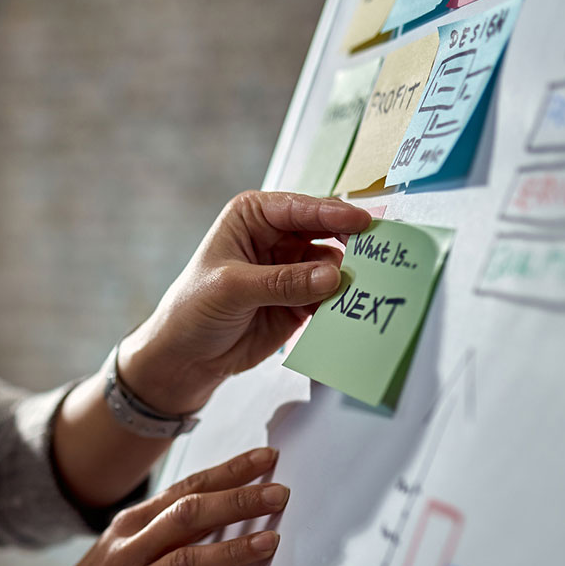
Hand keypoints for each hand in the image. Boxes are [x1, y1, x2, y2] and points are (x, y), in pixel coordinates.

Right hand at [13, 447, 287, 565]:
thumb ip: (167, 525)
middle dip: (238, 501)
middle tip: (280, 493)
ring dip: (232, 551)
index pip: (187, 488)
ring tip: (271, 541)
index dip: (229, 472)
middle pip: (189, 515)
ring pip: (186, 563)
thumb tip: (222, 501)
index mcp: (133, 523)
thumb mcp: (124, 544)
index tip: (267, 458)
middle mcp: (131, 550)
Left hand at [121, 191, 371, 413]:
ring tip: (370, 285)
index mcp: (253, 217)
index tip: (362, 222)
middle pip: (325, 232)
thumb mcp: (232, 289)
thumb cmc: (192, 310)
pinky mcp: (301, 301)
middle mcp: (276, 237)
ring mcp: (292, 270)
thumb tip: (331, 276)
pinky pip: (331, 297)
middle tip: (379, 253)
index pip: (299, 209)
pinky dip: (344, 302)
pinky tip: (356, 308)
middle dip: (350, 243)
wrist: (185, 357)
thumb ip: (282, 282)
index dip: (332, 214)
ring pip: (333, 266)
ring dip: (350, 276)